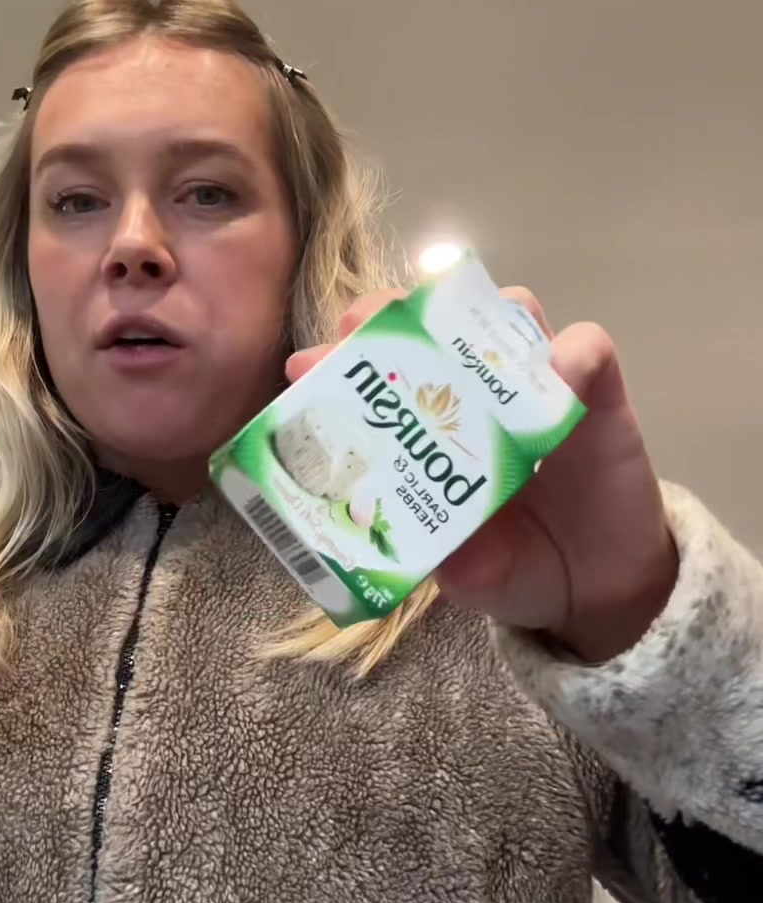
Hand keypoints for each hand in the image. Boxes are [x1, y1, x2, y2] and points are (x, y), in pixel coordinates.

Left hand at [286, 287, 677, 662]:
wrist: (594, 589)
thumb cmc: (514, 568)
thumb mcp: (468, 574)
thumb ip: (442, 558)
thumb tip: (405, 540)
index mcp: (429, 428)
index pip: (380, 369)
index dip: (341, 360)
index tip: (304, 368)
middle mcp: (477, 393)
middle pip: (433, 322)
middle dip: (391, 313)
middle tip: (363, 328)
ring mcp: (536, 387)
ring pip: (508, 314)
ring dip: (477, 318)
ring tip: (452, 345)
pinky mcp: (598, 395)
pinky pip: (588, 350)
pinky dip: (570, 355)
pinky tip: (556, 380)